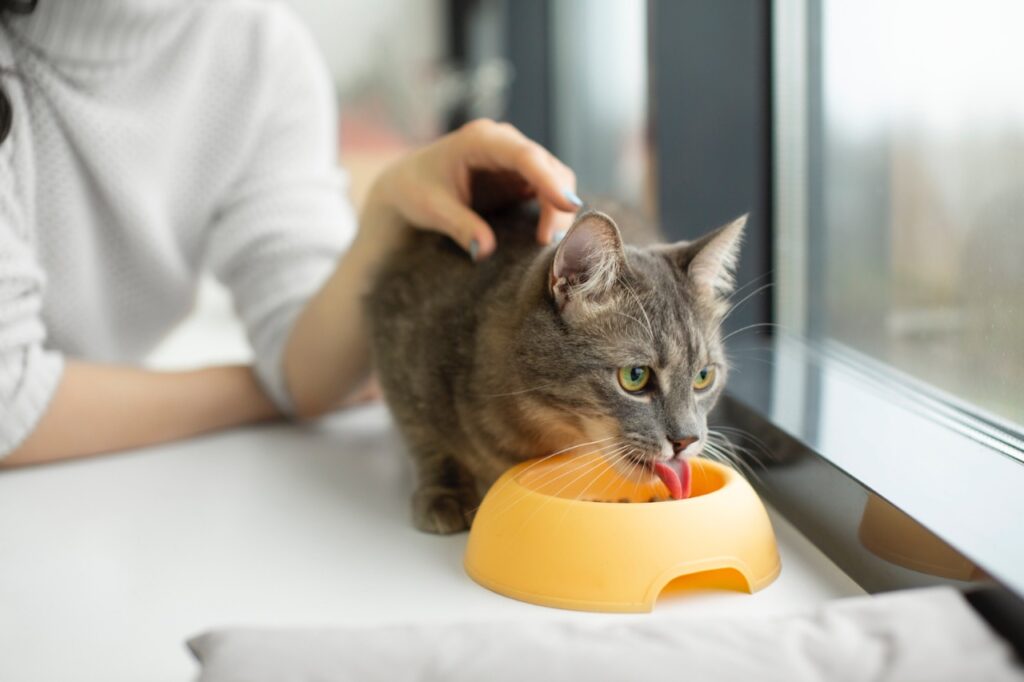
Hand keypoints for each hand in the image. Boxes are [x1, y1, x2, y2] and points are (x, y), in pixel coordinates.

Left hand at [366, 119, 580, 259]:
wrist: (407, 185)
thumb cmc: (415, 190)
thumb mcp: (432, 209)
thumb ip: (459, 226)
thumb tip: (484, 251)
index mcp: (480, 139)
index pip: (525, 156)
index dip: (549, 180)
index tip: (569, 205)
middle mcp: (504, 142)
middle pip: (548, 166)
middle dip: (556, 202)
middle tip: (548, 241)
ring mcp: (514, 158)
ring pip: (555, 177)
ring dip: (558, 208)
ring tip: (545, 241)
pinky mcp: (519, 175)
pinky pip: (548, 189)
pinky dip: (552, 210)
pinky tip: (544, 234)